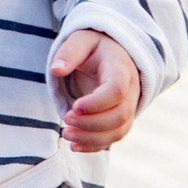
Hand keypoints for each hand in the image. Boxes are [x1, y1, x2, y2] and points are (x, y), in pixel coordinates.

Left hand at [49, 29, 141, 151]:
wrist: (110, 53)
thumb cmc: (93, 47)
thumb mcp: (80, 40)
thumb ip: (69, 52)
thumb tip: (56, 69)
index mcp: (120, 67)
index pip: (116, 90)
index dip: (97, 103)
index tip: (74, 107)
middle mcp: (131, 89)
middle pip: (120, 115)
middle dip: (91, 124)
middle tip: (66, 121)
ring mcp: (129, 105)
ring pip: (119, 130)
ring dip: (92, 138)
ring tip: (66, 134)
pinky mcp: (122, 118)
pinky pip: (114, 137)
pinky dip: (95, 145)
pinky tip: (74, 146)